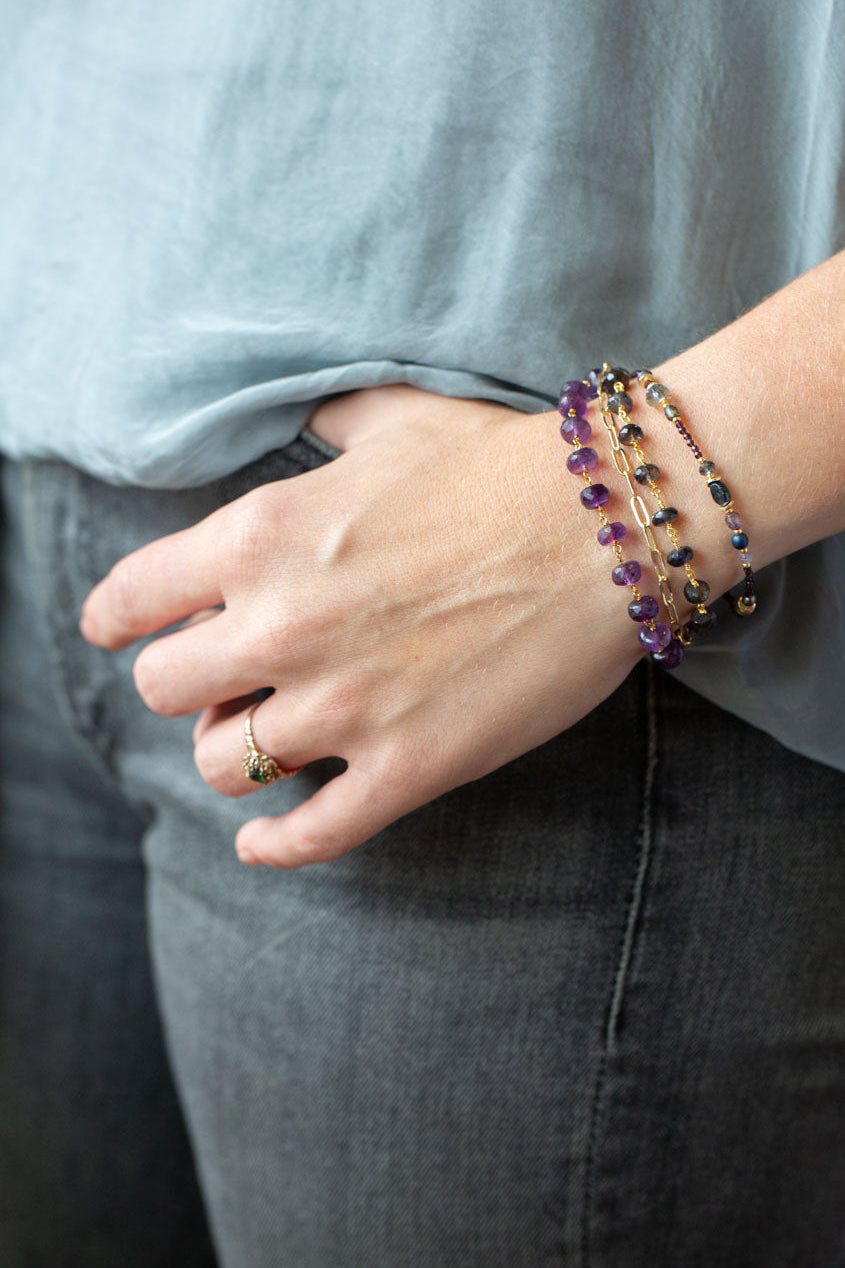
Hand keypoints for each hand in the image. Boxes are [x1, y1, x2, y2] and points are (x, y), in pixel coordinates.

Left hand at [80, 388, 643, 867]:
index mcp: (260, 536)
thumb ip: (322, 421)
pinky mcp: (409, 766)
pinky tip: (263, 840)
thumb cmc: (501, 464)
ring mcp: (345, 705)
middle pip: (162, 690)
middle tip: (224, 677)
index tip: (119, 630)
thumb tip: (296, 411)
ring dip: (234, 753)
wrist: (610, 526)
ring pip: (223, 766)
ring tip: (264, 737)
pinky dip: (275, 846)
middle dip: (184, 684)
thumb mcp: (392, 419)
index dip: (115, 619)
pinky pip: (310, 835)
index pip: (129, 599)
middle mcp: (284, 626)